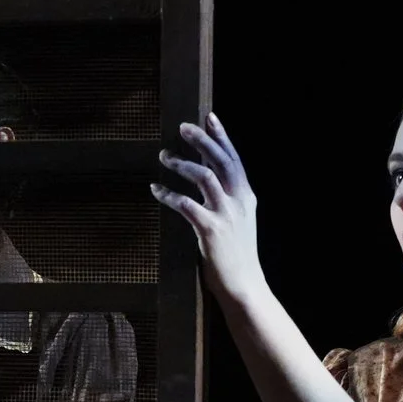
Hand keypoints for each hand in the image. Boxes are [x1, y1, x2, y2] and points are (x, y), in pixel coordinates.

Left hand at [153, 115, 266, 303]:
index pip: (234, 158)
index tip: (209, 116)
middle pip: (221, 160)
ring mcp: (226, 214)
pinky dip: (168, 194)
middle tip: (183, 127)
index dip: (222, 136)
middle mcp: (239, 201)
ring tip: (165, 157)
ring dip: (182, 163)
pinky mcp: (210, 230)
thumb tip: (209, 173)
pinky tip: (155, 190)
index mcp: (246, 196)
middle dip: (202, 140)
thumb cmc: (237, 253)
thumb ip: (228, 196)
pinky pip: (185, 204)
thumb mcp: (240, 219)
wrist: (243, 284)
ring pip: (204, 176)